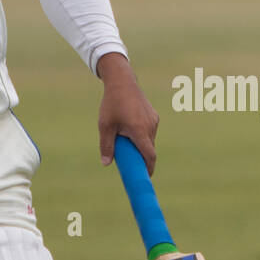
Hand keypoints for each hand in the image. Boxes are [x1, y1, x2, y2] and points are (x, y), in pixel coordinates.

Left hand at [96, 53, 158, 169]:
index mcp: (139, 130)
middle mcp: (150, 126)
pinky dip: (142, 136)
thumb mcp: (105, 126)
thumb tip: (106, 164)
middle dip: (141, 158)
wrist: (122, 82)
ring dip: (141, 145)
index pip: (149, 155)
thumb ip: (106, 145)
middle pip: (149, 149)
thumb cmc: (112, 104)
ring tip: (126, 140)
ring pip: (149, 140)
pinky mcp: (154, 116)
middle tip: (129, 162)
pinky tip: (130, 129)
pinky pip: (150, 131)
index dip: (149, 168)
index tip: (145, 177)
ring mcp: (153, 121)